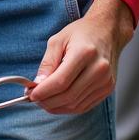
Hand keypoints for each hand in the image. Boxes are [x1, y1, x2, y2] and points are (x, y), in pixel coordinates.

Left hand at [27, 0, 134, 114]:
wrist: (107, 31)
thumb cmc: (81, 33)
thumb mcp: (58, 40)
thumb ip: (47, 63)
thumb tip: (38, 83)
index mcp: (85, 53)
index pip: (61, 81)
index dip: (43, 91)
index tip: (30, 94)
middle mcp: (98, 69)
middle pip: (68, 96)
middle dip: (47, 101)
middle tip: (34, 98)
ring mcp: (105, 82)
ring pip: (76, 105)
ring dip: (56, 107)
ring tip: (43, 101)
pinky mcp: (107, 89)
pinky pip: (85, 106)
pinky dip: (68, 108)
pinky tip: (58, 103)